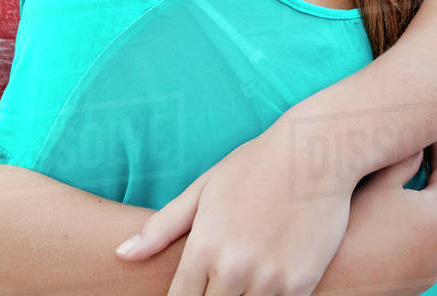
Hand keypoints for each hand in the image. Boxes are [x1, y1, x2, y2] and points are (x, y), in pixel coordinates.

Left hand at [114, 130, 354, 295]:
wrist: (315, 154)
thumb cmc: (254, 167)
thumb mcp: (202, 189)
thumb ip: (161, 228)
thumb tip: (121, 254)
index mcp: (204, 248)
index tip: (183, 295)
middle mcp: (234, 270)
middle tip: (210, 285)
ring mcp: (271, 281)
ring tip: (236, 279)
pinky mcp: (302, 285)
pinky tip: (264, 280)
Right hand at [320, 143, 436, 294]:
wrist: (341, 279)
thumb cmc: (357, 230)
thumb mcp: (380, 185)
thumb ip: (403, 162)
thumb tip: (415, 148)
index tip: (429, 142)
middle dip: (436, 179)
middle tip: (418, 162)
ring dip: (430, 207)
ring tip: (407, 193)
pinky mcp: (427, 276)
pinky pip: (432, 246)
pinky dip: (423, 231)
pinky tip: (399, 224)